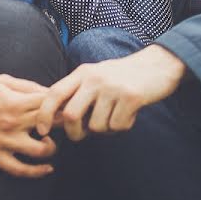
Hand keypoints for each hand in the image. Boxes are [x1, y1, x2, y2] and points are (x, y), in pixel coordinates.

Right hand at [0, 75, 56, 177]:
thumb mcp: (2, 81)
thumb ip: (27, 86)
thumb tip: (50, 92)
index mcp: (14, 101)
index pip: (48, 103)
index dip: (62, 104)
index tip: (66, 106)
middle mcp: (11, 122)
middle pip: (49, 124)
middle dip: (61, 124)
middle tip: (65, 125)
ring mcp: (4, 141)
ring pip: (40, 150)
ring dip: (52, 147)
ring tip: (50, 143)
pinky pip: (20, 169)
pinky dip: (37, 171)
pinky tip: (47, 168)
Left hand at [35, 45, 185, 140]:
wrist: (158, 64)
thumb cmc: (122, 76)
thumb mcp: (95, 76)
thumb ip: (77, 92)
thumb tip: (57, 118)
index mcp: (82, 73)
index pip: (54, 93)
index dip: (44, 114)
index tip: (42, 130)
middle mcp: (94, 78)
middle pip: (71, 115)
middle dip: (74, 133)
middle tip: (81, 135)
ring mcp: (112, 87)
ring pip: (96, 126)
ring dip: (104, 130)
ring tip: (115, 115)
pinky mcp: (131, 97)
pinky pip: (117, 126)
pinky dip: (122, 126)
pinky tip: (130, 113)